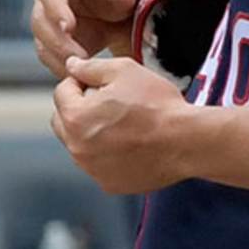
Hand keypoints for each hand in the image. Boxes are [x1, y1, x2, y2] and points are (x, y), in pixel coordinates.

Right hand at [30, 0, 141, 77]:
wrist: (126, 11)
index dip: (56, 9)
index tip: (68, 27)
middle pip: (39, 20)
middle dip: (57, 41)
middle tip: (77, 57)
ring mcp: (49, 22)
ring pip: (42, 43)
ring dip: (59, 59)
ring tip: (81, 71)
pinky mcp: (54, 44)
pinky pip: (51, 59)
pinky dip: (62, 69)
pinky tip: (79, 77)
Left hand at [51, 55, 190, 194]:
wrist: (186, 141)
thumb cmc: (157, 104)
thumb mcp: (123, 71)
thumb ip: (90, 67)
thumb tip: (71, 65)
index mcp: (74, 118)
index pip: (61, 92)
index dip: (80, 82)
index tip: (101, 84)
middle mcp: (76, 147)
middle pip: (62, 120)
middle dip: (78, 108)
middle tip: (108, 102)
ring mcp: (91, 169)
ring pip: (78, 144)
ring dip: (89, 132)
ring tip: (121, 124)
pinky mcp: (108, 183)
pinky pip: (97, 164)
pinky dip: (105, 154)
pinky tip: (129, 144)